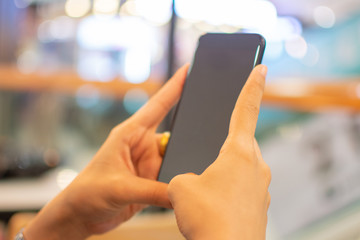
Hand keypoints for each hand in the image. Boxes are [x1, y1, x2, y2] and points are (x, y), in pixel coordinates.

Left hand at [23, 64, 188, 239]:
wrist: (80, 216)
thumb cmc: (87, 192)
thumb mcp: (120, 188)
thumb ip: (152, 191)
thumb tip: (181, 192)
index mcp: (130, 134)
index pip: (157, 106)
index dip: (174, 87)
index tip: (189, 69)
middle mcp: (142, 146)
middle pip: (174, 135)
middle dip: (191, 134)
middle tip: (211, 130)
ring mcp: (149, 164)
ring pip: (177, 159)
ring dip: (185, 164)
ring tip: (199, 170)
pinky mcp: (152, 181)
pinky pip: (173, 178)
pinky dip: (181, 182)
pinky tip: (188, 186)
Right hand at [168, 65, 270, 239]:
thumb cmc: (208, 218)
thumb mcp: (180, 187)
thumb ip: (183, 175)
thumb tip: (190, 180)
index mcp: (238, 152)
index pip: (246, 109)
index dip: (252, 85)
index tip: (261, 68)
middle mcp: (256, 166)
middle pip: (238, 145)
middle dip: (221, 149)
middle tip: (205, 165)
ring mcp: (261, 187)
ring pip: (238, 170)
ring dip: (221, 176)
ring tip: (204, 195)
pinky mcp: (259, 206)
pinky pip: (241, 190)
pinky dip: (227, 193)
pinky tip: (214, 207)